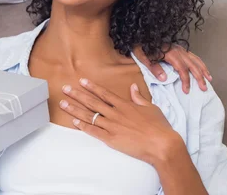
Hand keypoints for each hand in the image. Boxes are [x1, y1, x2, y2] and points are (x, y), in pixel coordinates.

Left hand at [60, 78, 182, 165]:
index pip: (104, 93)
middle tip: (65, 88)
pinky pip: (94, 132)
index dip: (92, 87)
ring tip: (63, 103)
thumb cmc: (159, 127)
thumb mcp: (150, 108)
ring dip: (75, 109)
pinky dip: (83, 127)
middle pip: (92, 102)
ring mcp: (112, 126)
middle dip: (77, 94)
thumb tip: (132, 87)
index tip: (81, 81)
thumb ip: (139, 97)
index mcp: (125, 105)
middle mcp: (115, 114)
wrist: (162, 145)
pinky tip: (74, 122)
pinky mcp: (111, 139)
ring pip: (89, 116)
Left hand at [133, 44, 211, 93]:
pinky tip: (202, 68)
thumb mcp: (144, 57)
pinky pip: (193, 55)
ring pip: (195, 59)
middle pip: (192, 65)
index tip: (186, 90)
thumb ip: (154, 67)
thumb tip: (164, 78)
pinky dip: (200, 62)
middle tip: (204, 88)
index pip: (182, 69)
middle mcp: (177, 50)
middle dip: (199, 77)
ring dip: (203, 69)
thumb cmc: (142, 46)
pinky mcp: (179, 48)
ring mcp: (180, 48)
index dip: (186, 80)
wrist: (143, 34)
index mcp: (170, 53)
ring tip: (209, 79)